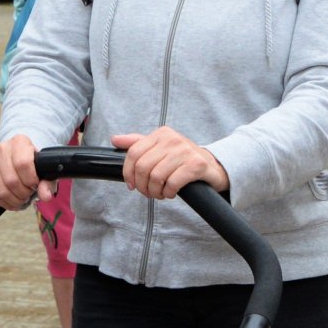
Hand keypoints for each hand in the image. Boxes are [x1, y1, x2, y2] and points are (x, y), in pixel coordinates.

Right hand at [0, 134, 49, 208]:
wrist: (18, 157)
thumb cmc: (33, 164)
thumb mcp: (45, 171)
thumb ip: (47, 183)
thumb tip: (45, 196)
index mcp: (20, 141)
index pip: (23, 164)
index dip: (30, 180)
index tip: (35, 185)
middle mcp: (2, 148)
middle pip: (11, 180)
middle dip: (23, 194)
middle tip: (28, 195)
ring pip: (1, 190)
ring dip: (14, 200)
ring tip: (21, 199)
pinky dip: (3, 202)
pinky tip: (11, 202)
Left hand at [110, 127, 227, 199]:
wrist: (213, 167)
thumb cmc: (182, 160)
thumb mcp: (160, 148)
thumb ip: (137, 143)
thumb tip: (115, 139)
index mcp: (161, 133)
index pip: (133, 153)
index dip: (128, 173)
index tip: (132, 185)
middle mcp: (173, 139)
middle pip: (143, 167)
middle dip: (142, 186)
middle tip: (148, 193)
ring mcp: (185, 151)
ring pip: (156, 177)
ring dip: (155, 192)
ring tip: (160, 193)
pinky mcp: (196, 165)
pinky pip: (172, 183)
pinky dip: (168, 193)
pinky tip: (171, 193)